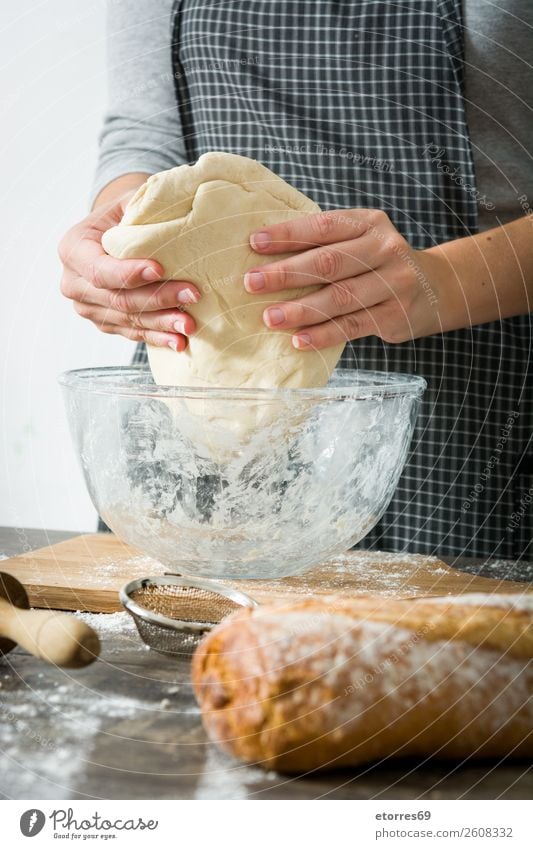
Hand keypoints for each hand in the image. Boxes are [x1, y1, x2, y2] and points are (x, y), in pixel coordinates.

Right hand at [59, 195, 199, 350]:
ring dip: (162, 324)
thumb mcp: (128, 201)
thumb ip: (141, 205)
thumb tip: (170, 208)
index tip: (160, 269)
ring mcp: (89, 308)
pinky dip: (157, 337)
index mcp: (73, 249)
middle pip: (118, 299)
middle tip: (192, 295)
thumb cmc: (124, 216)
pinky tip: (179, 341)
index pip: (99, 269)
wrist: (115, 235)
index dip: (129, 273)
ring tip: (190, 324)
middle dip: (158, 299)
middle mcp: (74, 283)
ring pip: (128, 320)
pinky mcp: (106, 323)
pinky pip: (132, 333)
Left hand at [245, 209, 444, 348]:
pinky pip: (352, 326)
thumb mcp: (361, 240)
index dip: (287, 234)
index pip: (323, 226)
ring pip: (340, 298)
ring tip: (270, 317)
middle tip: (252, 283)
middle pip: (329, 262)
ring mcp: (394, 284)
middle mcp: (385, 249)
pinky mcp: (395, 316)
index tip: (254, 243)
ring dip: (301, 309)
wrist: (437, 287)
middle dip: (286, 273)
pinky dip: (323, 334)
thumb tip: (265, 257)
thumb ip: (325, 244)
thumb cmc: (379, 262)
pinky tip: (299, 340)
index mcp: (369, 223)